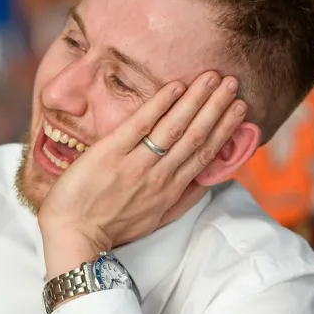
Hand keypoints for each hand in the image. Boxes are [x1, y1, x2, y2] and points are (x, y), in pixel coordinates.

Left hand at [37, 72, 247, 278]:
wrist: (73, 235)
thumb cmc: (111, 226)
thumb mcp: (156, 219)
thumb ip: (183, 199)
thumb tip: (208, 181)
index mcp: (171, 189)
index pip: (205, 153)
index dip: (225, 129)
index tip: (240, 108)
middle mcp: (159, 175)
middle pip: (196, 136)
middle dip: (217, 107)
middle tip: (233, 82)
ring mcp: (136, 164)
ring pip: (175, 128)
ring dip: (196, 100)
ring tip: (213, 77)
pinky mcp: (110, 154)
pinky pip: (140, 125)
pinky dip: (159, 105)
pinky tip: (175, 86)